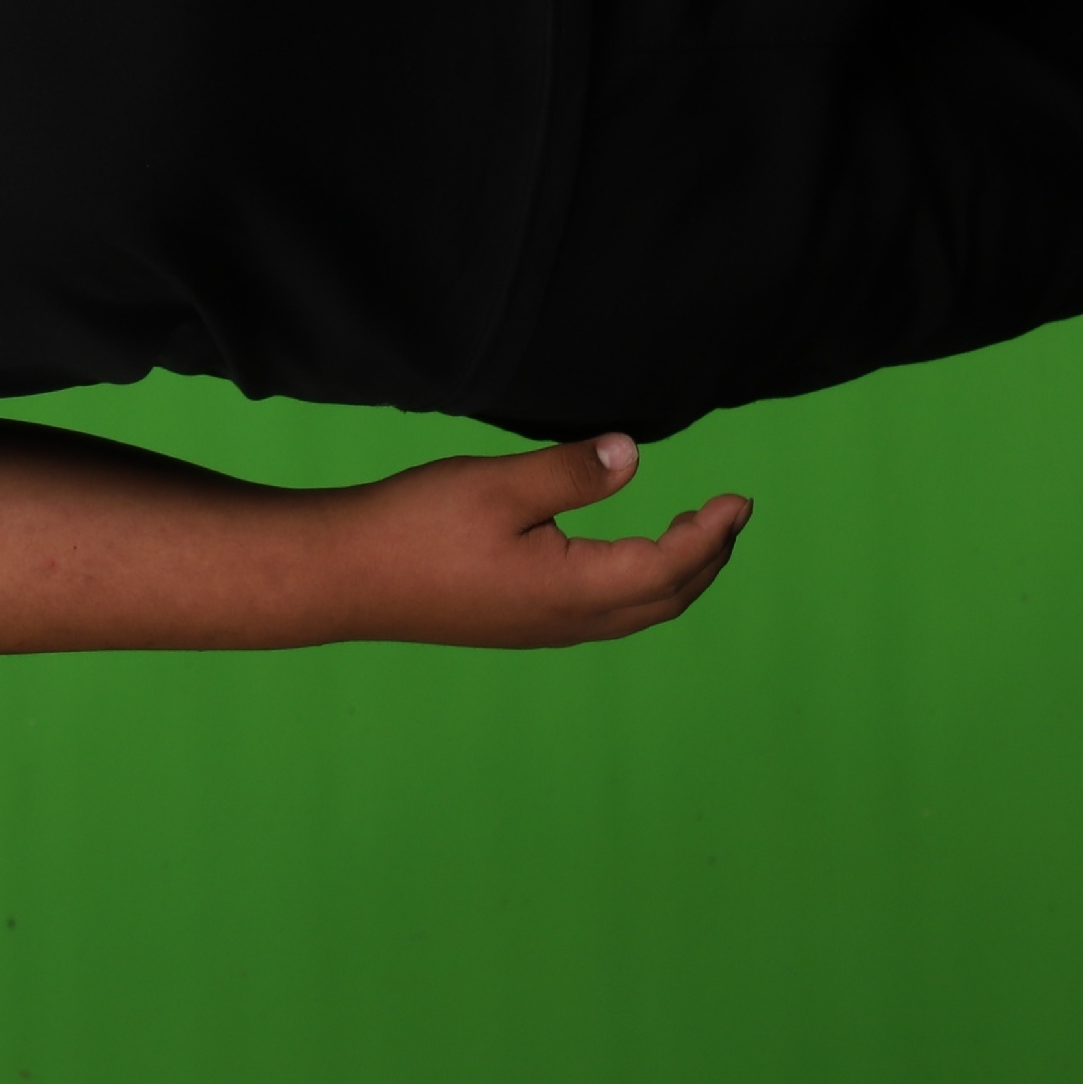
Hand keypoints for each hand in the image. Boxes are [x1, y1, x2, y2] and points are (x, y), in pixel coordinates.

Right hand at [325, 434, 750, 646]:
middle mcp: (567, 620)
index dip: (711, 534)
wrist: (343, 577)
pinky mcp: (518, 624)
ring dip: (677, 575)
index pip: (670, 566)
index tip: (739, 500)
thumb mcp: (496, 484)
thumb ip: (570, 472)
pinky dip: (639, 585)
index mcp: (572, 589)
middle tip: (730, 516)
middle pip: (665, 600)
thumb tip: (633, 455)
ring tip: (693, 533)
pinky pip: (606, 614)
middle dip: (708, 558)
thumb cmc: (413, 526)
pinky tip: (623, 557)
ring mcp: (542, 628)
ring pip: (637, 612)